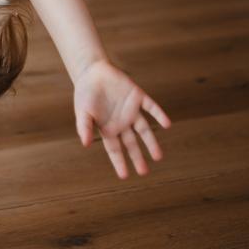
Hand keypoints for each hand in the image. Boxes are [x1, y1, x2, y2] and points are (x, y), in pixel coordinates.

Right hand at [73, 62, 171, 179]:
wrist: (93, 72)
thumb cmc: (85, 94)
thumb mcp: (82, 112)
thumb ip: (84, 127)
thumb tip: (86, 144)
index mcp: (108, 128)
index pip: (115, 149)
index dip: (119, 162)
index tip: (125, 176)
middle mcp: (122, 123)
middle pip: (132, 144)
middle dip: (137, 157)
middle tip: (144, 172)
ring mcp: (131, 110)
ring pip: (144, 129)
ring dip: (151, 142)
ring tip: (158, 157)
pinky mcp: (138, 97)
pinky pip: (151, 107)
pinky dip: (159, 115)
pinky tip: (166, 124)